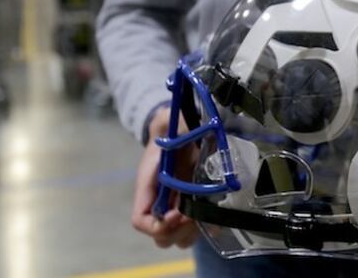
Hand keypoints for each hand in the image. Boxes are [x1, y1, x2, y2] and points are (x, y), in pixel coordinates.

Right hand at [131, 107, 197, 248]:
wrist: (184, 130)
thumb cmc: (173, 129)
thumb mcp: (168, 125)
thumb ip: (167, 125)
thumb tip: (170, 119)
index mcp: (148, 188)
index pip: (140, 221)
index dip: (157, 225)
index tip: (177, 213)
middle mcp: (162, 203)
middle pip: (162, 238)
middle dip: (177, 231)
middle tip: (192, 215)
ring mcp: (179, 207)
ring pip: (180, 238)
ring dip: (192, 231)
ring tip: (203, 213)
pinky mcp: (197, 206)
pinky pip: (200, 229)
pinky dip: (209, 229)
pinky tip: (217, 218)